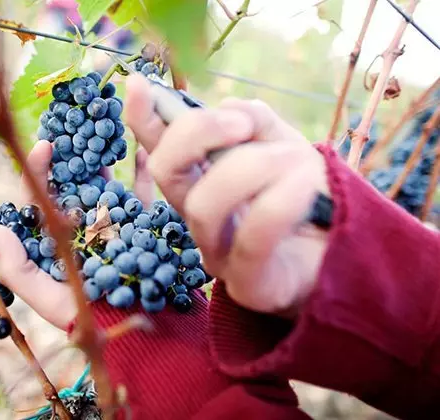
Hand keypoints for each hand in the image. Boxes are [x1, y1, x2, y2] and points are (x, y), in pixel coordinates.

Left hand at [0, 140, 156, 329]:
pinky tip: (144, 147)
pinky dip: (144, 169)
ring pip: (105, 180)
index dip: (39, 170)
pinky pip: (142, 191)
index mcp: (56, 237)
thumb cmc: (89, 316)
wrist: (140, 333)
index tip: (45, 146)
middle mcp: (82, 224)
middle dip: (71, 151)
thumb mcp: (46, 299)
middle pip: (72, 180)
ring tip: (104, 123)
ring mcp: (113, 221)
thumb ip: (17, 269)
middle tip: (74, 121)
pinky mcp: (142, 223)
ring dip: (104, 153)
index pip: (41, 196)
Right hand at [123, 74, 330, 316]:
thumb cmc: (309, 197)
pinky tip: (305, 185)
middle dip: (197, 135)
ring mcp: (219, 255)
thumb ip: (257, 122)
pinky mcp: (250, 284)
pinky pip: (251, 240)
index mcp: (202, 183)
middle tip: (241, 123)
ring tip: (295, 160)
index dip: (144, 119)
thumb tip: (229, 108)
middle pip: (168, 175)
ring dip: (252, 168)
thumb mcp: (285, 145)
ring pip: (204, 205)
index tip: (140, 83)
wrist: (350, 249)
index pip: (161, 152)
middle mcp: (201, 218)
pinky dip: (279, 203)